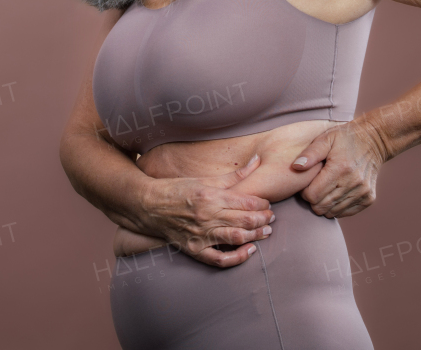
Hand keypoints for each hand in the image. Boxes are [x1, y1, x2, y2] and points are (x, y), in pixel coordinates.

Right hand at [135, 154, 276, 267]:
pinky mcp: (194, 250)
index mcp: (210, 196)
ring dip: (256, 235)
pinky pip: (220, 259)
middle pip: (245, 220)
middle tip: (271, 218)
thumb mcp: (205, 179)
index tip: (268, 204)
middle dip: (263, 220)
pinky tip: (249, 251)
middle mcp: (207, 216)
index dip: (262, 204)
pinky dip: (238, 257)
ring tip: (266, 232)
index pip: (246, 202)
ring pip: (237, 238)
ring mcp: (201, 235)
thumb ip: (234, 175)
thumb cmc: (177, 189)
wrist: (148, 206)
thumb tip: (257, 161)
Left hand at [290, 119, 387, 217]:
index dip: (304, 192)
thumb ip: (309, 154)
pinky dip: (337, 207)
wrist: (373, 141)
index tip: (306, 183)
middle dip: (313, 200)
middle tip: (314, 186)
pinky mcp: (368, 199)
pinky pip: (345, 213)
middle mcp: (353, 183)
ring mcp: (362, 192)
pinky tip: (336, 193)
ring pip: (333, 212)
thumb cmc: (344, 138)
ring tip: (325, 188)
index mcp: (340, 168)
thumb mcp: (325, 139)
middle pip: (322, 207)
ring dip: (325, 204)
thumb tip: (296, 167)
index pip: (313, 195)